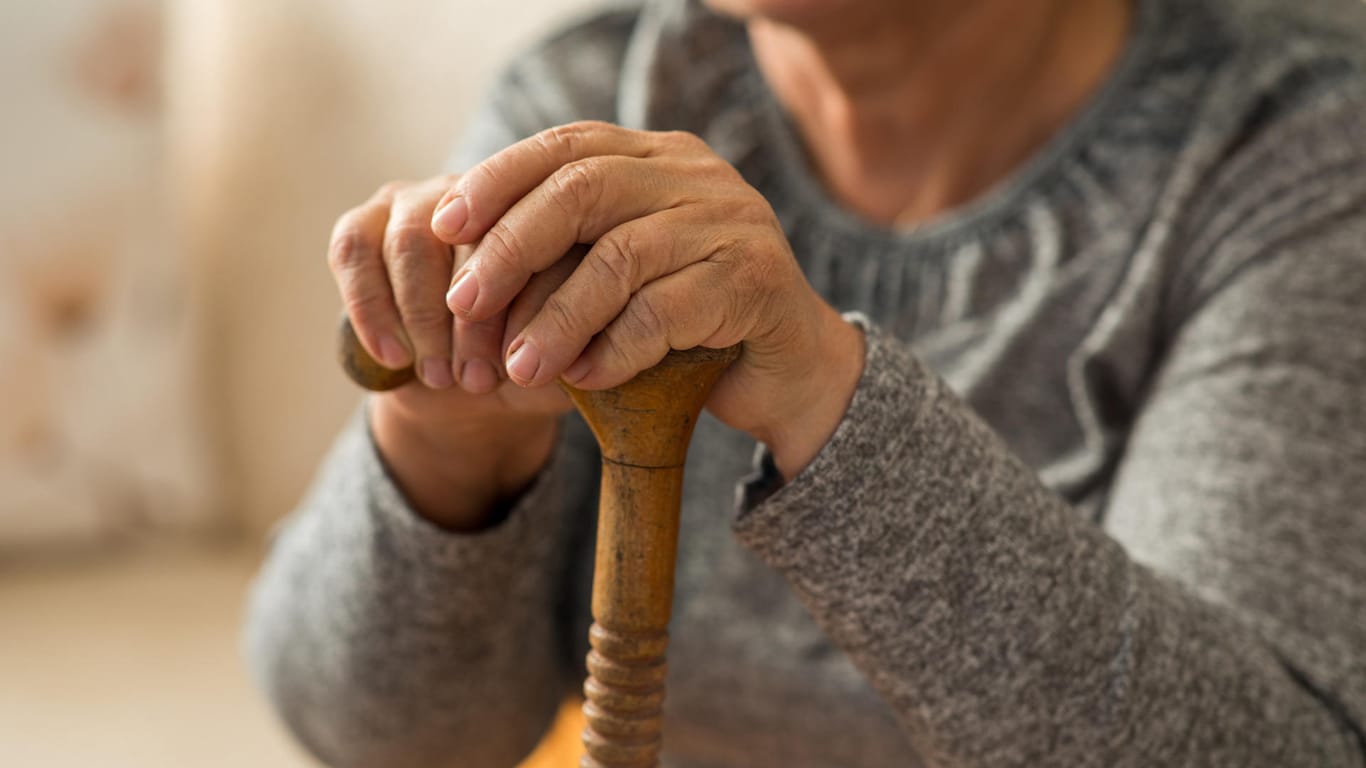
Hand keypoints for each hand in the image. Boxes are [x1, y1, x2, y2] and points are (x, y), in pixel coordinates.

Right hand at [328, 175, 571, 527]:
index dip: (531, 306)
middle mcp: (492, 192)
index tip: (525, 366)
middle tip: (480, 380)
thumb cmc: (531, 371)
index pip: (546, 240)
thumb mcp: (566, 364)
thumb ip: (578, 349)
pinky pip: (357, 250)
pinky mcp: (368, 222)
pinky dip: (372, 309)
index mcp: (556, 214)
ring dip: (424, 317)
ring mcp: (426, 200)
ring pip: (413, 239)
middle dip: (474, 320)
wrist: (471, 391)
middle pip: (476, 236)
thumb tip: (570, 355)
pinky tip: (395, 357)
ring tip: (442, 377)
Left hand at [431, 121, 863, 477]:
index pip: (566, 147)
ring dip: (558, 319)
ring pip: (620, 258)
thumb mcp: (620, 275)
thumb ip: (568, 253)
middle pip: (584, 190)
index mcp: (659, 157)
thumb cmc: (687, 324)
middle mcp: (698, 176)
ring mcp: (732, 223)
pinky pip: (665, 312)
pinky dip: (615, 350)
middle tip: (465, 304)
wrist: (788, 370)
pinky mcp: (754, 280)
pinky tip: (584, 380)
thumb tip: (463, 266)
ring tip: (518, 369)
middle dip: (512, 247)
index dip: (498, 180)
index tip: (443, 224)